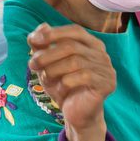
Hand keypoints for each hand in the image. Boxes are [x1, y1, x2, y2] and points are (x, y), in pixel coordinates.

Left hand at [27, 24, 114, 140]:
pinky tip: (61, 90)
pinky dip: (66, 83)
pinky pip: (83, 77)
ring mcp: (107, 69)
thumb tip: (41, 27)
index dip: (54, 33)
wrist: (76, 113)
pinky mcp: (107, 84)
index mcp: (91, 45)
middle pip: (72, 46)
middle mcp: (102, 54)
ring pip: (75, 62)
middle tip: (32, 65)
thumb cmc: (63, 86)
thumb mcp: (48, 64)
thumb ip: (43, 46)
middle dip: (47, 55)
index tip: (34, 40)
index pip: (75, 31)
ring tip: (45, 79)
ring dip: (53, 70)